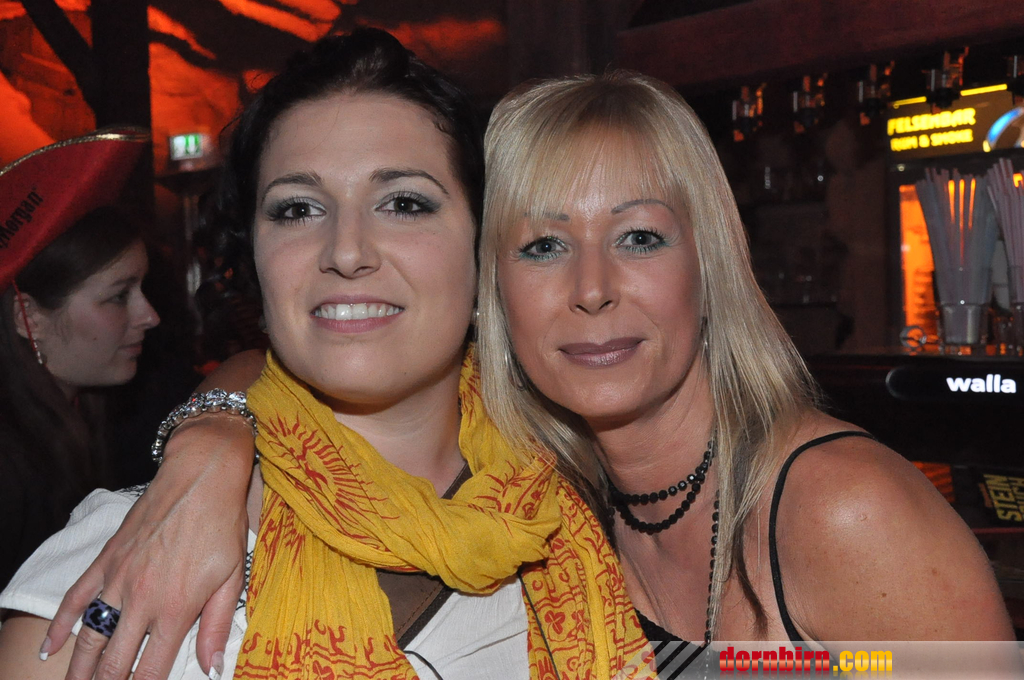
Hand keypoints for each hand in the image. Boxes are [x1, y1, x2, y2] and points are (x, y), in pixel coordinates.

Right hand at [44, 414, 254, 679]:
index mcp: (176, 609)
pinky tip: (51, 648)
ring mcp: (118, 579)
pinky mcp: (106, 560)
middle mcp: (141, 599)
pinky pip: (75, 598)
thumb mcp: (233, 577)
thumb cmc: (222, 525)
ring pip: (89, 637)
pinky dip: (60, 626)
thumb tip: (212, 668)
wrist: (200, 476)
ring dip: (76, 669)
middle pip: (112, 661)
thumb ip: (216, 626)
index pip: (149, 670)